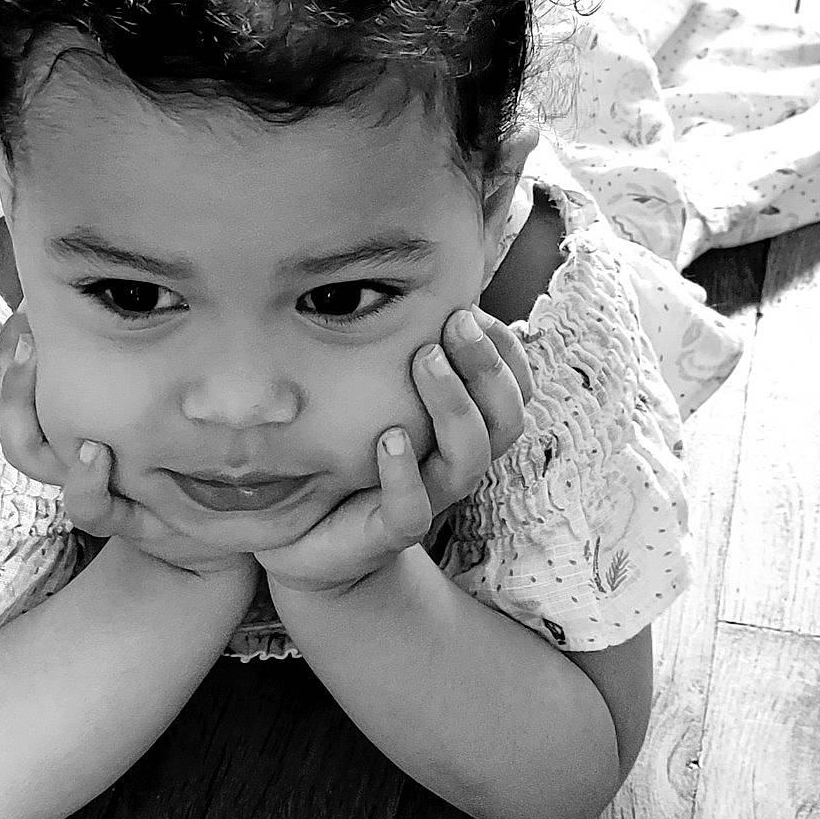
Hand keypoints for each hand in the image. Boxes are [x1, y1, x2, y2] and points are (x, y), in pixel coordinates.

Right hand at [0, 308, 258, 588]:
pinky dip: (85, 483)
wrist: (234, 518)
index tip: (23, 314)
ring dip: (27, 414)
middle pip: (11, 418)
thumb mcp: (167, 388)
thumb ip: (139, 348)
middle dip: (9, 379)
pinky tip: (94, 451)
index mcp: (73, 424)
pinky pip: (90, 509)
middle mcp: (71, 454)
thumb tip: (116, 290)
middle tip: (28, 337)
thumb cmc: (194, 445)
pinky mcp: (129, 521)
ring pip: (31, 458)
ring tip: (41, 375)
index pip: (12, 388)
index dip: (7, 356)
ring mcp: (95, 486)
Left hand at [261, 306, 532, 595]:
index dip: (505, 350)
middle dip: (487, 367)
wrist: (305, 539)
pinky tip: (388, 440)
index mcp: (461, 428)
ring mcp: (426, 498)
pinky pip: (411, 511)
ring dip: (453, 406)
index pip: (514, 390)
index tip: (471, 308)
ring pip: (470, 460)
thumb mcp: (372, 393)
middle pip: (506, 420)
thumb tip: (399, 279)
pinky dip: (404, 474)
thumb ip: (396, 350)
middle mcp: (453, 463)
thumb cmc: (344, 455)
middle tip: (455, 323)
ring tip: (424, 359)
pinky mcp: (386, 532)